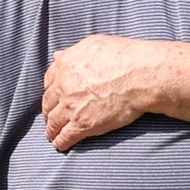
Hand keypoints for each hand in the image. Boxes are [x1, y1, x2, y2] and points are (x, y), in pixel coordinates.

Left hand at [41, 34, 162, 151]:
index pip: (49, 82)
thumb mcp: (94, 45)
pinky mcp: (83, 124)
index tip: (55, 98)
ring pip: (53, 122)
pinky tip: (60, 144)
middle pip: (48, 103)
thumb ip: (73, 52)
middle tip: (52, 117)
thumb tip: (58, 55)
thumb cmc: (124, 56)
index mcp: (65, 65)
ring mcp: (71, 107)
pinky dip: (60, 142)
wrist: (140, 76)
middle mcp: (64, 86)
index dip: (52, 91)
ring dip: (52, 129)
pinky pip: (65, 136)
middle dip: (49, 111)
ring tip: (53, 134)